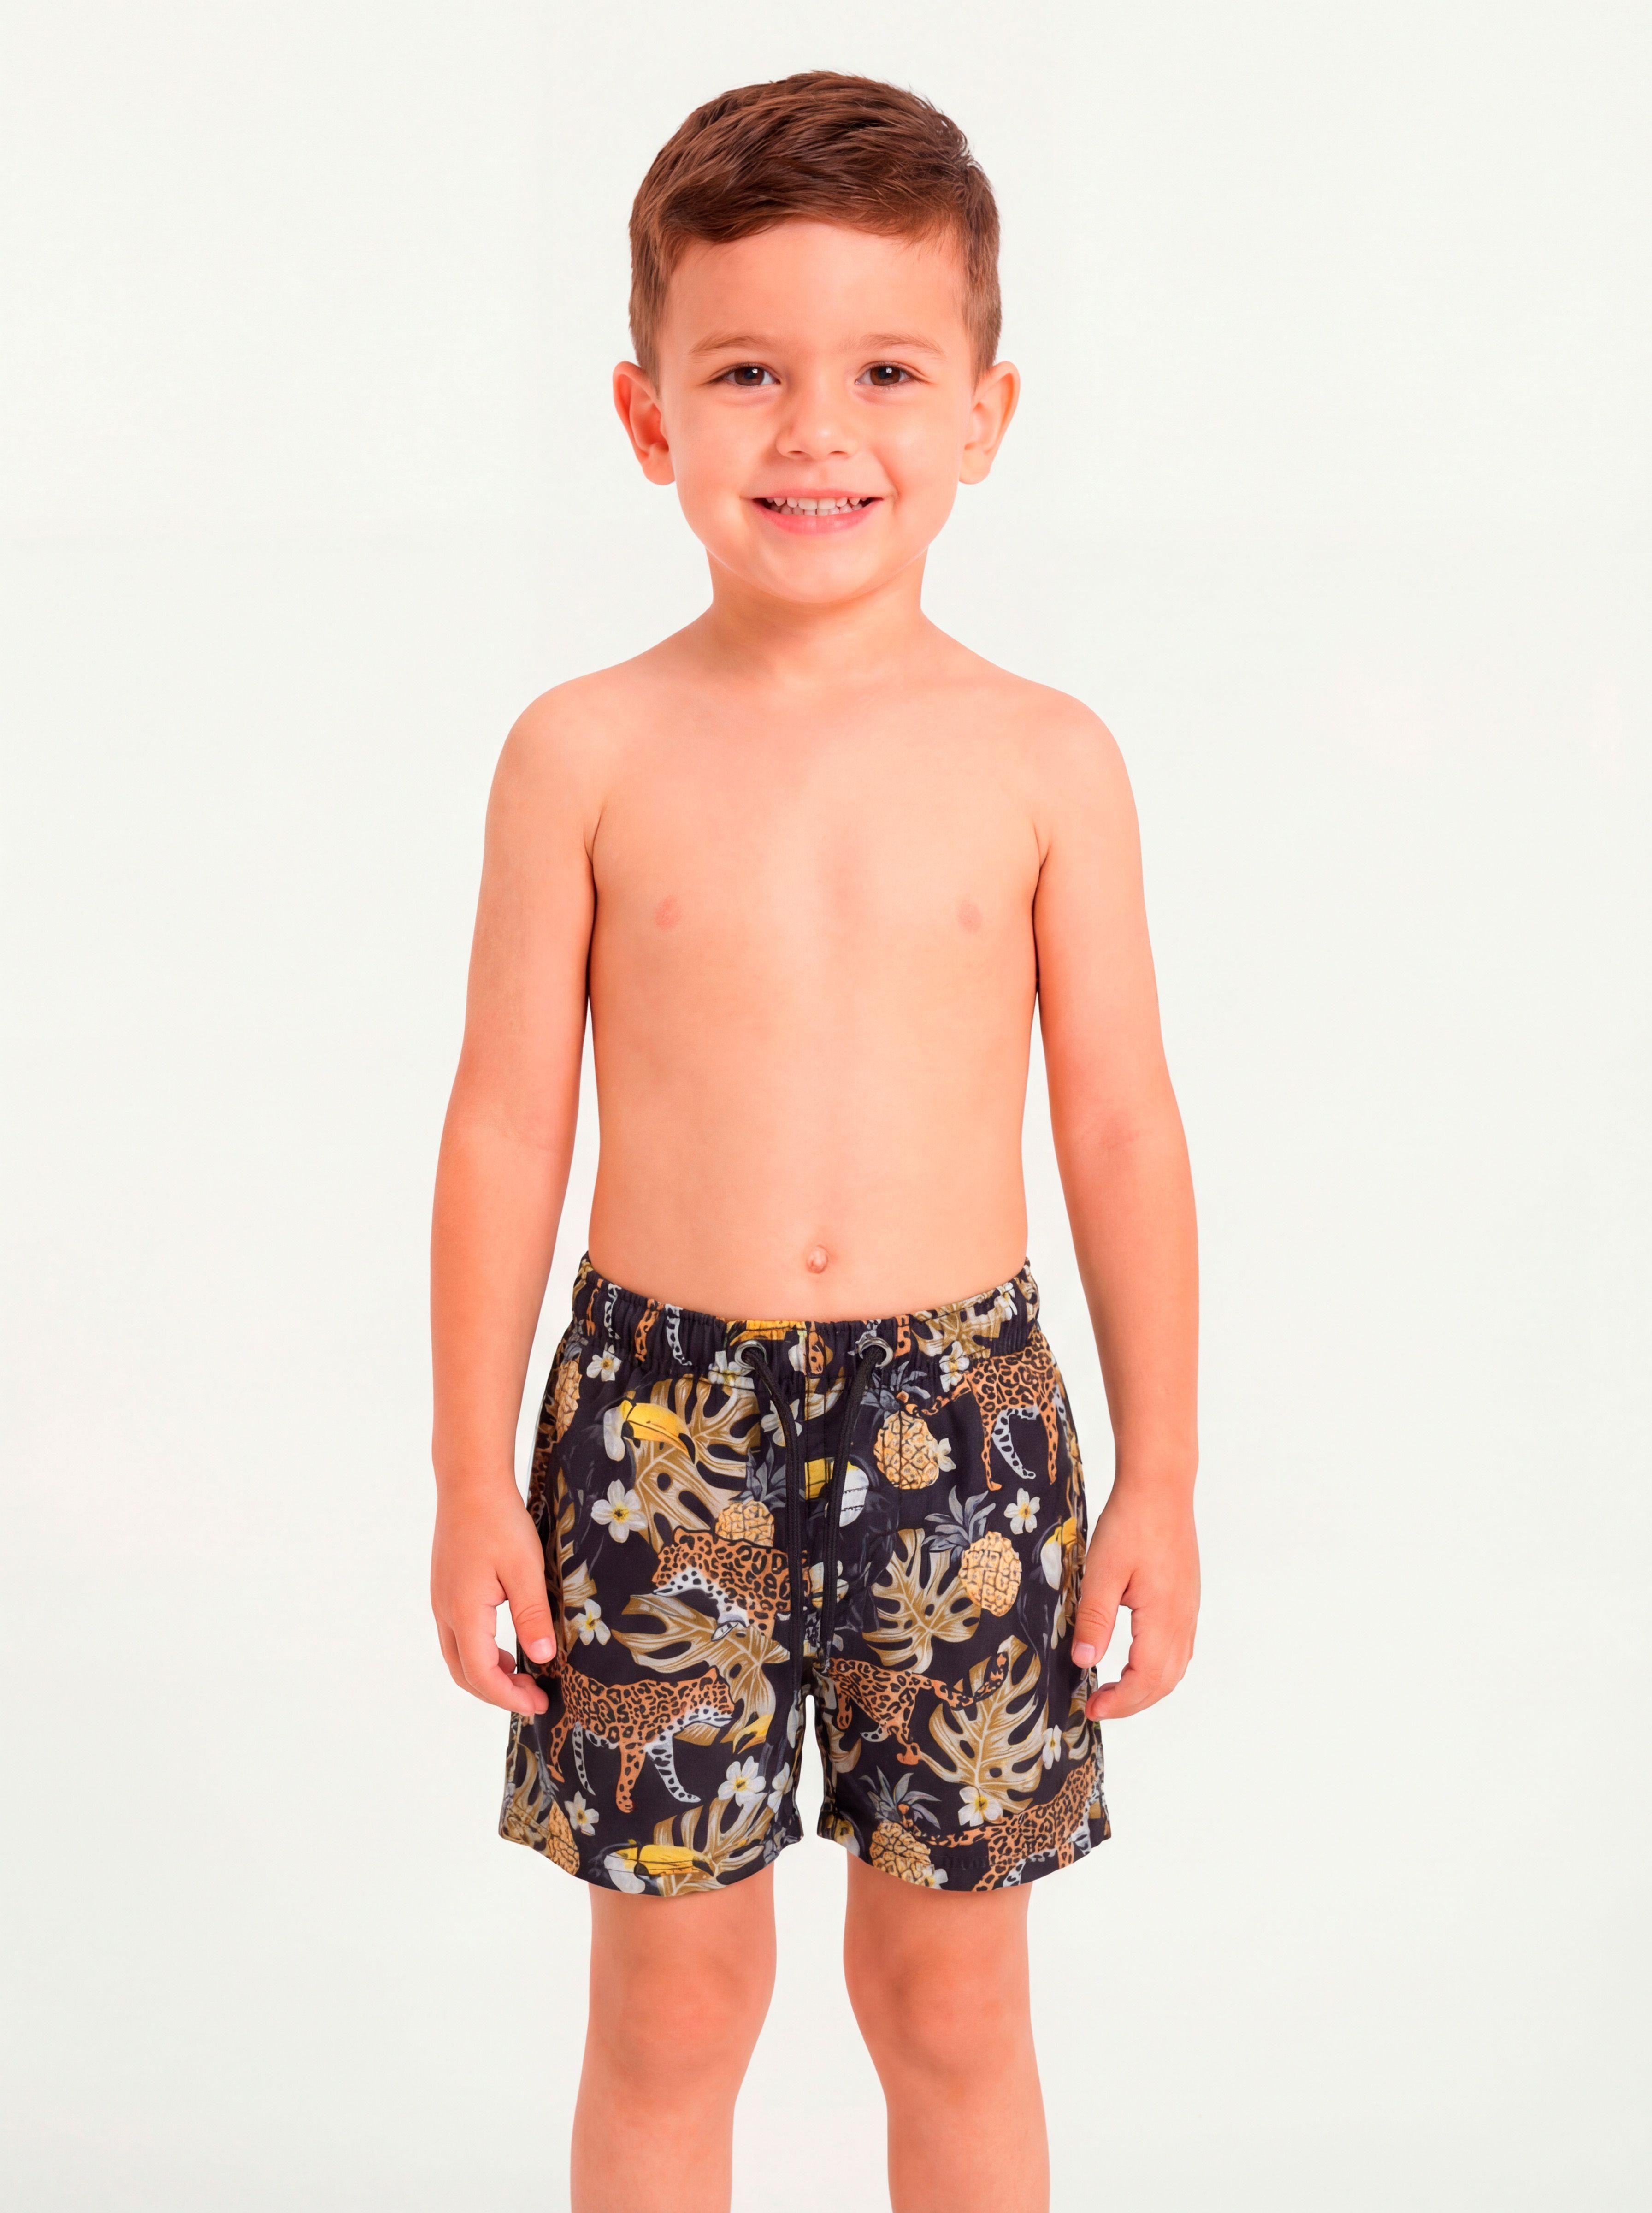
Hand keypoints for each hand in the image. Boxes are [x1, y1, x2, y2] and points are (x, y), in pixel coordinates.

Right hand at [431, 1480, 557, 1714]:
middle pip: (464, 1673)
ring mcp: (442, 1601)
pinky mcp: (447, 1590)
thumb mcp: (524, 1568)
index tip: (539, 1704)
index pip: (482, 1674)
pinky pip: (458, 1636)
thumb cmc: (498, 1521)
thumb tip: (542, 1659)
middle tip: (535, 1698)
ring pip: (458, 1656)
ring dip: (488, 1674)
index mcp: (463, 1612)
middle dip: (499, 1693)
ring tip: (524, 1678)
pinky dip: (481, 1654)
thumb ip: (532, 1615)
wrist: (469, 1483)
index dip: (509, 1697)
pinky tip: (507, 1647)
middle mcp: (445, 1612)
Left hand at [1071, 1480, 1199, 1720]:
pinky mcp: (1186, 1599)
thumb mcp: (1102, 1570)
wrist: (1160, 1488)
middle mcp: (1183, 1619)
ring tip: (1114, 1691)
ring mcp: (1189, 1609)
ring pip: (1176, 1667)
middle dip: (1132, 1702)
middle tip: (1099, 1707)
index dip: (1120, 1702)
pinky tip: (1136, 1662)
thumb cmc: (1131, 1523)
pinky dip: (1159, 1668)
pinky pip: (1179, 1648)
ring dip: (1147, 1688)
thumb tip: (1084, 1661)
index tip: (1092, 1708)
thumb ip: (1094, 1619)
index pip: (1146, 1679)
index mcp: (1163, 1616)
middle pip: (1165, 1681)